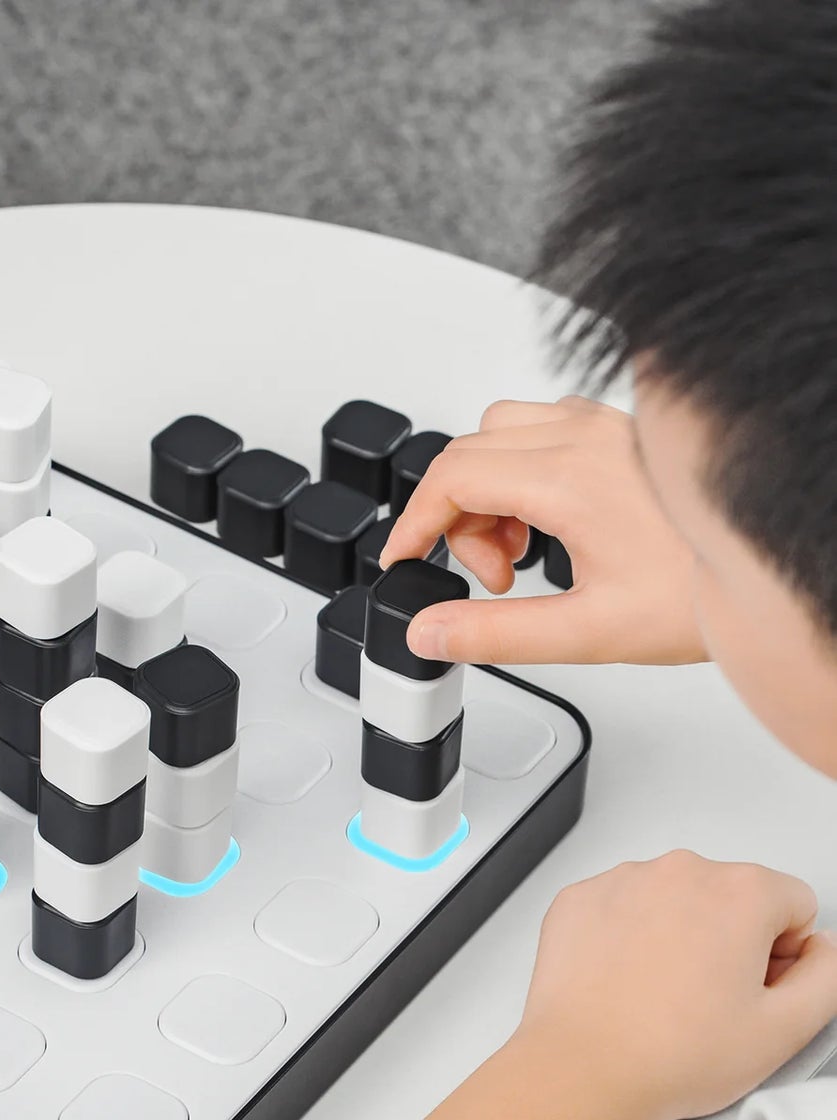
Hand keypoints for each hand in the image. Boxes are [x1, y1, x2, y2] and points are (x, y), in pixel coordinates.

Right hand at [379, 396, 706, 665]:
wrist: (773, 568)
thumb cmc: (702, 594)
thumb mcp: (587, 632)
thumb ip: (494, 634)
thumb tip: (428, 632)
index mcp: (572, 478)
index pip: (452, 477)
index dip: (413, 522)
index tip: (402, 556)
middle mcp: (586, 438)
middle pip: (468, 453)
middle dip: (454, 518)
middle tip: (490, 576)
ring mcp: (606, 428)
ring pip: (501, 433)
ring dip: (487, 489)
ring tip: (521, 550)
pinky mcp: (621, 432)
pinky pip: (541, 430)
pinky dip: (522, 471)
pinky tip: (548, 521)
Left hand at [515, 851, 836, 1119]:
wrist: (582, 1068)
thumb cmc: (673, 1054)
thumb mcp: (788, 1028)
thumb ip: (827, 976)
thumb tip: (822, 949)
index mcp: (740, 892)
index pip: (793, 904)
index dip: (783, 953)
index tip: (753, 985)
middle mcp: (679, 871)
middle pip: (731, 895)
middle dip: (730, 938)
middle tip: (707, 997)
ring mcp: (622, 880)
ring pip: (673, 898)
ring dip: (676, 932)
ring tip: (660, 993)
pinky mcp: (579, 898)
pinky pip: (621, 904)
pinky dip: (626, 934)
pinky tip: (623, 979)